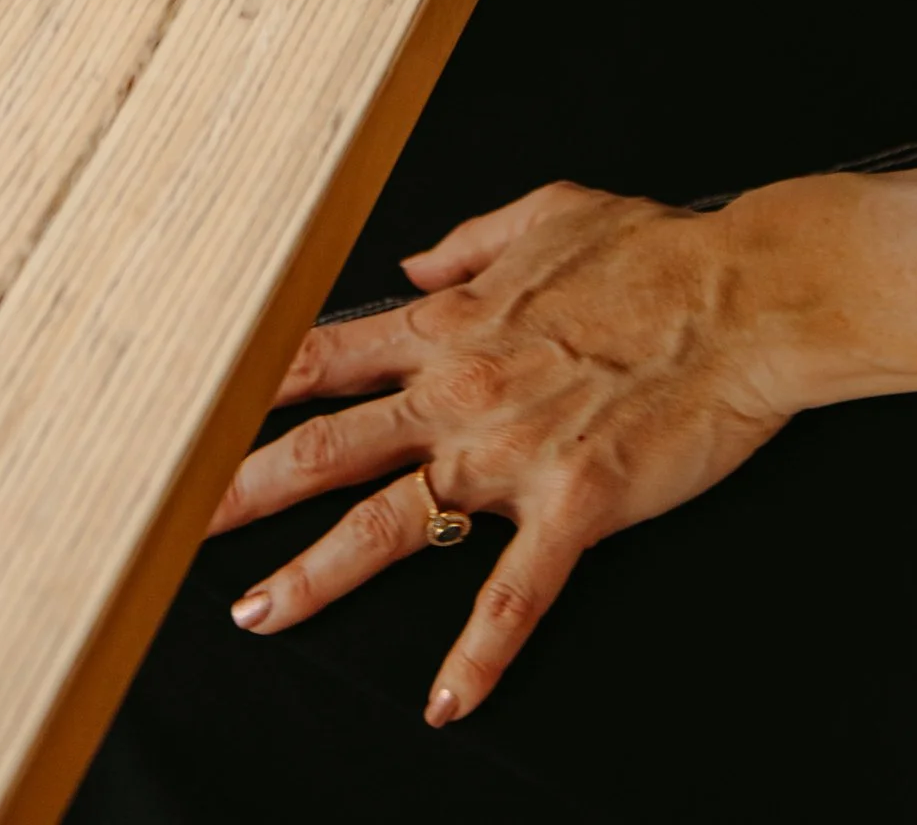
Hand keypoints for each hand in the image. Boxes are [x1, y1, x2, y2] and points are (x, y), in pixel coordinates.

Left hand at [211, 180, 828, 727]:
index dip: (249, 388)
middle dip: (242, 488)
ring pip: (389, 521)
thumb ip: (467, 242)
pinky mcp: (574, 505)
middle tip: (171, 526)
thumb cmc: (655, 250)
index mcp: (451, 322)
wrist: (745, 296)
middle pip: (327, 444)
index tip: (191, 414)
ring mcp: (512, 452)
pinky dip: (477, 655)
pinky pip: (513, 595)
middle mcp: (461, 389)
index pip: (323, 357)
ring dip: (315, 574)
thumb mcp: (545, 212)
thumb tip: (412, 261)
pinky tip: (445, 704)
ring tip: (256, 615)